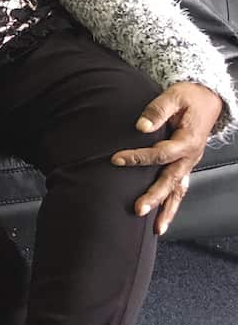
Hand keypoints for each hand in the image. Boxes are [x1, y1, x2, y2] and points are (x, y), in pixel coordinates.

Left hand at [111, 81, 222, 234]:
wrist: (207, 98)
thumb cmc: (188, 96)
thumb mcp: (173, 96)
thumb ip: (157, 110)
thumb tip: (140, 127)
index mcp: (188, 140)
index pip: (161, 153)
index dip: (138, 158)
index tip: (116, 160)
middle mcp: (191, 156)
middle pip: (171, 180)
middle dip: (155, 196)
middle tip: (138, 209)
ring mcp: (190, 163)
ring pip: (179, 191)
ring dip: (167, 209)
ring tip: (156, 228)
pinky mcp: (186, 165)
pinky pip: (180, 188)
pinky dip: (172, 204)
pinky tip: (163, 218)